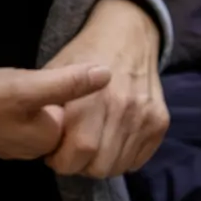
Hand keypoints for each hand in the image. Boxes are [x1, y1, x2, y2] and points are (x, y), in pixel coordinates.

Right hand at [0, 62, 110, 159]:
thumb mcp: (25, 86)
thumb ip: (68, 83)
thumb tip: (108, 73)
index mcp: (49, 138)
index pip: (80, 110)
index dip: (76, 84)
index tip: (64, 67)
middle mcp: (37, 146)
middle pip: (63, 114)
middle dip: (60, 91)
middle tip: (42, 69)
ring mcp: (17, 141)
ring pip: (44, 113)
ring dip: (41, 94)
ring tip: (26, 75)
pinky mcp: (0, 131)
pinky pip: (25, 115)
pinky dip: (24, 100)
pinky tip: (11, 86)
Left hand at [41, 0, 168, 178]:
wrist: (127, 34)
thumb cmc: (84, 54)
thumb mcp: (56, 70)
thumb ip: (49, 104)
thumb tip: (41, 138)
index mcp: (93, 96)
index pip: (81, 150)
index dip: (62, 161)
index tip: (54, 155)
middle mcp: (124, 108)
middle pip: (100, 166)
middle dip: (80, 166)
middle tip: (71, 152)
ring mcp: (145, 116)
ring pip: (119, 166)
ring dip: (100, 164)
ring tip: (89, 147)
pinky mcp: (160, 122)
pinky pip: (138, 161)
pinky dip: (121, 159)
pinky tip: (109, 143)